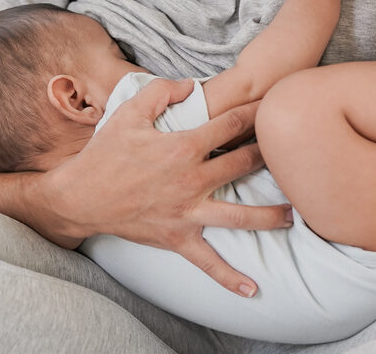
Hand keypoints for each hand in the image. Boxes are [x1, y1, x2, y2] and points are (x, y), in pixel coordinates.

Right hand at [42, 78, 290, 296]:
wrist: (80, 197)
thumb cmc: (104, 154)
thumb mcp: (128, 113)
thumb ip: (161, 92)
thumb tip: (192, 85)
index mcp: (182, 148)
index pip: (229, 125)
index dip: (254, 112)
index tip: (273, 106)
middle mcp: (191, 181)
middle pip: (243, 165)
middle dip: (271, 155)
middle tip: (295, 150)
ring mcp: (186, 213)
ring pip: (238, 217)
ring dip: (269, 216)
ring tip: (294, 215)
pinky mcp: (177, 238)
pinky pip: (207, 262)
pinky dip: (229, 278)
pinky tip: (251, 290)